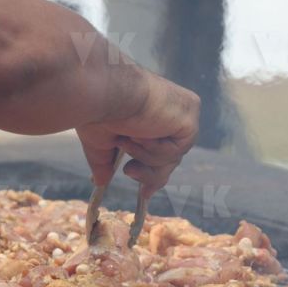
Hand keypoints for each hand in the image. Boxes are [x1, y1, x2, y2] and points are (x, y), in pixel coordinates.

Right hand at [77, 71, 199, 198]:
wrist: (105, 93)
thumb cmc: (98, 109)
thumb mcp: (101, 143)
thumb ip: (104, 162)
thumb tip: (100, 182)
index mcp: (153, 114)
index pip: (164, 149)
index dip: (154, 172)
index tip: (145, 193)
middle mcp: (172, 112)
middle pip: (170, 159)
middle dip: (150, 173)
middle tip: (130, 171)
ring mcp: (184, 114)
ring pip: (172, 158)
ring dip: (144, 155)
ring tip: (125, 139)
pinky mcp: (189, 119)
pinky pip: (175, 152)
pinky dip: (154, 149)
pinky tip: (141, 132)